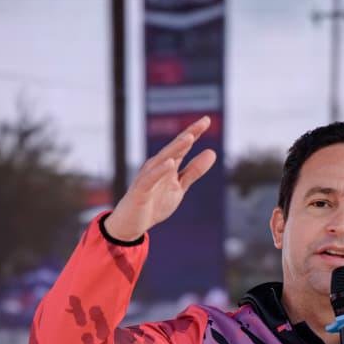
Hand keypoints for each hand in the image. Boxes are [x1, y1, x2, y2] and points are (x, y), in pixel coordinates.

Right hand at [104, 116, 216, 241]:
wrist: (132, 223)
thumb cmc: (154, 203)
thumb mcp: (179, 187)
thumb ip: (194, 171)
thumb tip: (212, 152)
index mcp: (167, 164)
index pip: (182, 146)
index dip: (194, 132)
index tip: (207, 120)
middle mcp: (157, 166)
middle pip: (175, 148)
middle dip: (189, 135)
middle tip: (204, 122)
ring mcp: (148, 176)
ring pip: (163, 159)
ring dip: (176, 148)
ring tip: (189, 138)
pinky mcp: (140, 190)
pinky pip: (150, 178)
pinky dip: (160, 170)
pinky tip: (170, 163)